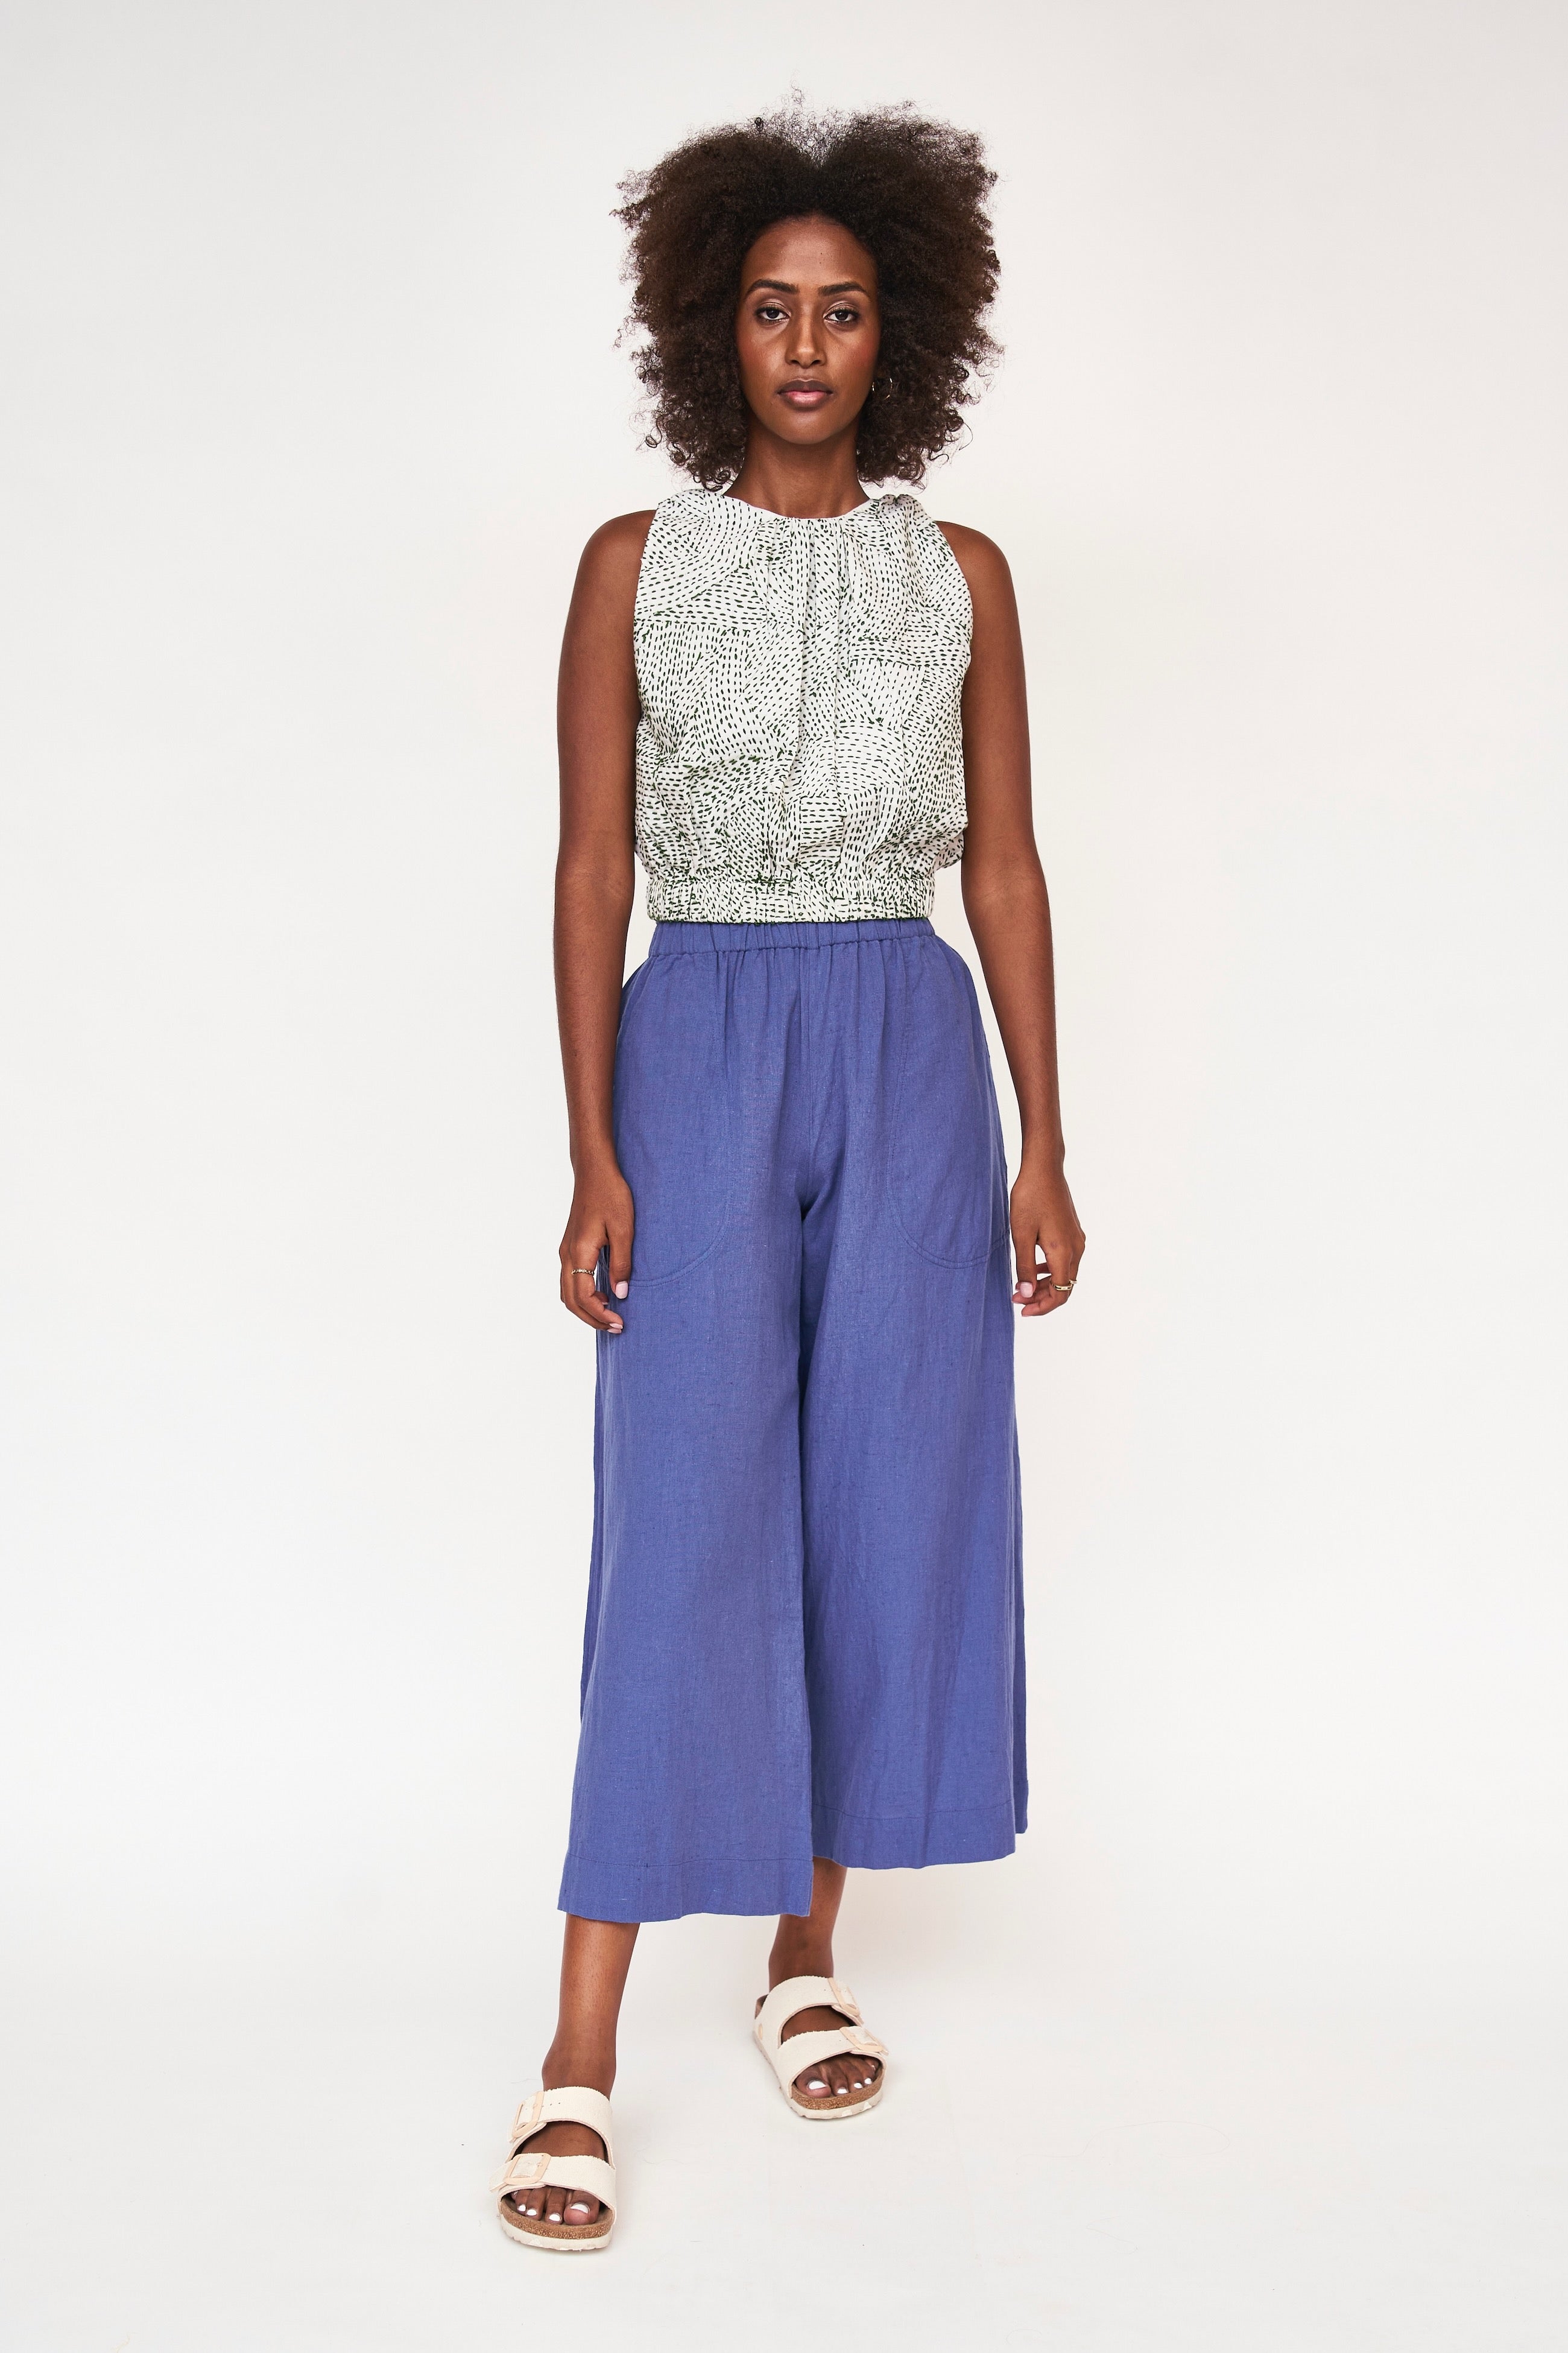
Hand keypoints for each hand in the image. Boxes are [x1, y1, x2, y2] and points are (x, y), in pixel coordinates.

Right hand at [559, 1156, 634, 1334]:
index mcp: (579, 1252)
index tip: (620, 1323)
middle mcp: (567, 1254)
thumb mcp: (624, 1229)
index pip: (584, 1297)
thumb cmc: (611, 1195)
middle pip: (570, 1300)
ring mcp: (566, 1250)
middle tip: (616, 1327)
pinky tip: (603, 1294)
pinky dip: (583, 1294)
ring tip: (609, 1315)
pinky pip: (570, 1279)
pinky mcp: (571, 1246)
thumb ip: (621, 1263)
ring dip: (586, 1308)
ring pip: (567, 1292)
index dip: (600, 1315)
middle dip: (591, 1319)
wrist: (594, 1171)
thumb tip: (620, 1294)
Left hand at [1010, 1160, 1084, 1318]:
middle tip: (1016, 1298)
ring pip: (1065, 1274)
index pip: (1060, 1293)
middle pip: (1065, 1287)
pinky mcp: (1073, 1232)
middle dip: (1041, 1297)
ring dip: (1045, 1285)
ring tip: (1022, 1286)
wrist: (1044, 1168)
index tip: (1022, 1309)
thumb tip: (1025, 1293)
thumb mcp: (1020, 1235)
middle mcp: (1076, 1248)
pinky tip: (1033, 1268)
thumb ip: (1024, 1267)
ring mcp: (1077, 1239)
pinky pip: (1066, 1261)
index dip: (1042, 1306)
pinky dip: (1050, 1271)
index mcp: (1063, 1252)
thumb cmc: (1030, 1198)